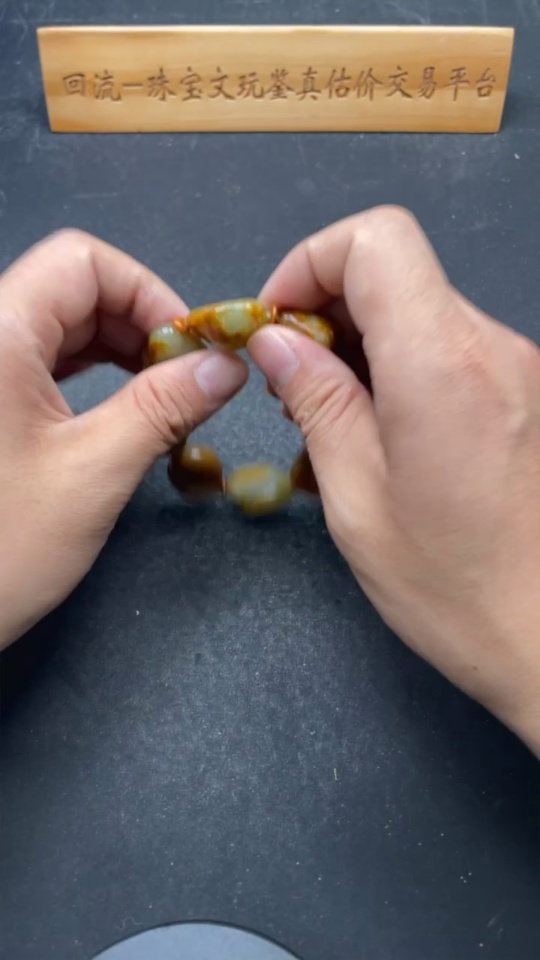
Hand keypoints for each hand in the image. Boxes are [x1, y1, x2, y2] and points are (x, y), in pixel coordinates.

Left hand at [0, 230, 246, 648]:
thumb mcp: (94, 472)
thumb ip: (164, 407)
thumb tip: (225, 366)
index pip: (83, 261)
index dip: (147, 293)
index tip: (189, 349)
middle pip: (72, 289)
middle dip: (139, 326)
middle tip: (186, 381)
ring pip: (59, 327)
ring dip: (117, 353)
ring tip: (162, 399)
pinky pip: (40, 363)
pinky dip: (88, 377)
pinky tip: (121, 411)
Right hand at [249, 207, 539, 754]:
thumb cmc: (450, 586)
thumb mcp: (357, 498)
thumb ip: (316, 401)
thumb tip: (275, 340)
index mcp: (441, 363)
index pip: (377, 239)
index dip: (311, 262)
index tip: (277, 324)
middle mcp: (493, 347)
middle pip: (398, 271)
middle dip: (330, 307)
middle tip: (292, 381)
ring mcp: (521, 367)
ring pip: (424, 310)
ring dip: (366, 342)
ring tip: (334, 417)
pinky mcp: (531, 392)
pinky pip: (454, 350)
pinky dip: (405, 367)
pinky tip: (385, 430)